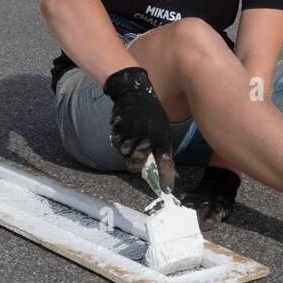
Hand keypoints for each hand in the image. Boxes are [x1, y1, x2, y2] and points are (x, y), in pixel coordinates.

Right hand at [102, 66, 175, 189]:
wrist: (135, 92)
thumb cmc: (152, 114)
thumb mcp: (163, 129)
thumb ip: (161, 148)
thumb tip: (166, 170)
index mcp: (162, 137)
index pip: (166, 162)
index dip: (166, 178)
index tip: (165, 190)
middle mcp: (148, 136)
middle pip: (138, 163)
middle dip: (136, 164)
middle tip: (136, 160)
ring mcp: (133, 132)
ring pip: (124, 153)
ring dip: (126, 149)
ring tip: (130, 137)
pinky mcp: (120, 127)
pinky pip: (116, 143)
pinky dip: (118, 140)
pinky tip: (123, 131)